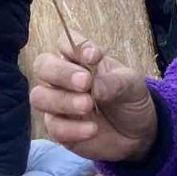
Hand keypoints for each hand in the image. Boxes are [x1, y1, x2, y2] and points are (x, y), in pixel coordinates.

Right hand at [30, 32, 156, 161]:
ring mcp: (57, 104)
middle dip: (61, 73)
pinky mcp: (59, 129)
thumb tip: (95, 86)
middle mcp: (62, 79)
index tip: (94, 56)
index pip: (64, 42)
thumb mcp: (131, 86)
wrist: (137, 133)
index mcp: (79, 59)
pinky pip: (54, 127)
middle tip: (85, 82)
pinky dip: (72, 128)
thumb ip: (114, 82)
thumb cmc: (129, 99)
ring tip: (88, 106)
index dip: (74, 47)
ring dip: (62, 100)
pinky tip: (92, 129)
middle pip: (42, 66)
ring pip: (39, 97)